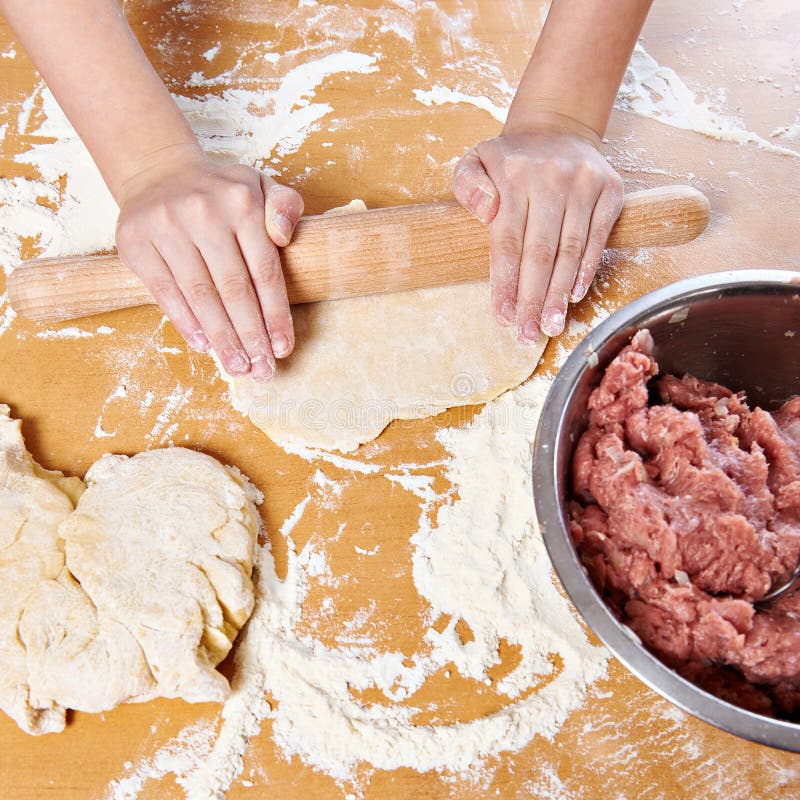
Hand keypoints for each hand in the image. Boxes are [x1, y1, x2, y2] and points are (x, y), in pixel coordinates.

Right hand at [115, 148, 302, 380]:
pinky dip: (186, 322)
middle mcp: (204, 213)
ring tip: (238, 367)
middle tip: (262, 370)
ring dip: (222, 338)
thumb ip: (285, 206)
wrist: (158, 171)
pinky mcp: (136, 243)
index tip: (283, 348)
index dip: (275, 315)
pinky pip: (166, 292)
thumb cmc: (220, 192)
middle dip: (251, 336)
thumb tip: (284, 236)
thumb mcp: (260, 185)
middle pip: (234, 289)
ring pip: (201, 296)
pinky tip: (205, 346)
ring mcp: (167, 227)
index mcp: (241, 202)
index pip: (264, 271)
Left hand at [453, 116, 623, 339]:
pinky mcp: (610, 190)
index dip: (506, 284)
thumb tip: (485, 212)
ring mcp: (584, 184)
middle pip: (540, 252)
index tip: (503, 317)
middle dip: (532, 299)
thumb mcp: (476, 160)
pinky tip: (574, 296)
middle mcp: (550, 178)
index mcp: (512, 175)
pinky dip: (587, 269)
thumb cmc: (510, 159)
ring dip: (559, 293)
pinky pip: (598, 237)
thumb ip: (467, 185)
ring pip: (571, 250)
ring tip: (550, 326)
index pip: (507, 242)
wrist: (557, 127)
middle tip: (527, 334)